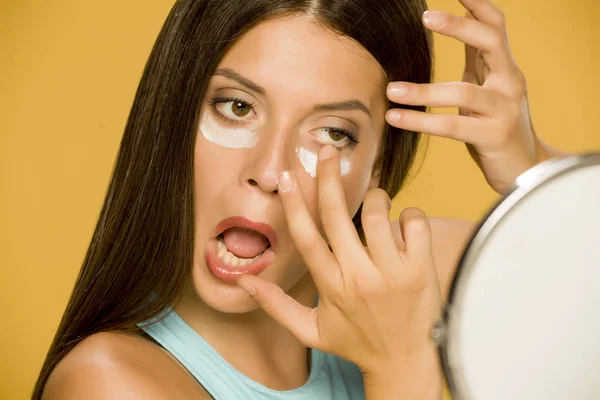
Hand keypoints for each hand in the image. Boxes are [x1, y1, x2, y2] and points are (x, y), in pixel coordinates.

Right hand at [237, 146, 442, 398]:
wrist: (405, 363)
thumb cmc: (356, 343)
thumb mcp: (311, 331)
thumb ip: (276, 305)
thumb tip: (244, 281)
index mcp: (331, 287)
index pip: (307, 238)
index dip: (293, 204)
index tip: (286, 177)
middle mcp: (359, 276)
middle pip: (338, 216)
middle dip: (328, 177)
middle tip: (327, 150)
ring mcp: (392, 272)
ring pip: (379, 213)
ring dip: (376, 198)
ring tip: (375, 203)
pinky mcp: (421, 269)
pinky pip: (415, 222)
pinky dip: (409, 213)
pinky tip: (404, 223)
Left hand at [386, 0, 549, 193]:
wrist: (524, 169)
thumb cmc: (497, 126)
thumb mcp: (488, 88)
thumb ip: (476, 61)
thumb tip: (458, 27)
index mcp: (505, 67)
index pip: (495, 26)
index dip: (477, 5)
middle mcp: (510, 82)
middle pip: (490, 41)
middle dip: (458, 26)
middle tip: (425, 16)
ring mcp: (505, 109)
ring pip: (463, 92)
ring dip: (423, 91)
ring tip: (391, 90)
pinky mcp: (495, 136)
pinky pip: (453, 126)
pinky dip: (421, 122)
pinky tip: (396, 118)